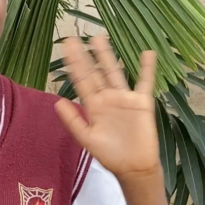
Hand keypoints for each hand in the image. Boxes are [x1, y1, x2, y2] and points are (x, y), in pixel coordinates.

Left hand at [55, 35, 159, 177]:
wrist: (133, 167)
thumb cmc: (109, 155)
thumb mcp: (87, 138)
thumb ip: (72, 120)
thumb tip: (57, 101)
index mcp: (93, 106)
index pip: (81, 80)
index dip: (73, 64)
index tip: (66, 47)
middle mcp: (107, 98)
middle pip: (94, 72)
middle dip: (85, 55)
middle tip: (75, 37)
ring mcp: (124, 98)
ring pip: (114, 72)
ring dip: (108, 56)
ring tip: (100, 38)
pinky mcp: (142, 102)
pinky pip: (145, 82)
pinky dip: (147, 69)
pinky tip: (147, 53)